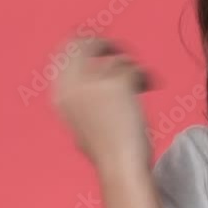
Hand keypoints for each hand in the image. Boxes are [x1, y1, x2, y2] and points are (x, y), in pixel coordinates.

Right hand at [52, 37, 151, 169]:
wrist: (119, 164)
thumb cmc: (106, 150)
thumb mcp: (81, 121)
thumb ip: (83, 94)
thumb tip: (101, 69)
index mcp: (60, 95)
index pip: (64, 52)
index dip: (83, 43)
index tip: (100, 44)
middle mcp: (71, 85)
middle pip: (85, 44)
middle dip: (105, 43)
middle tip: (121, 51)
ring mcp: (92, 83)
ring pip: (115, 58)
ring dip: (130, 68)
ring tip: (139, 84)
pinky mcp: (115, 83)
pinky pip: (132, 67)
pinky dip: (144, 75)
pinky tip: (147, 86)